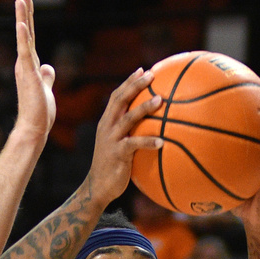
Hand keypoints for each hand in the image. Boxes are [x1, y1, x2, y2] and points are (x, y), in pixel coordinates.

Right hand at [11, 0, 54, 140]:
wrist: (34, 128)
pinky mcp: (28, 75)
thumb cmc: (39, 112)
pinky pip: (25, 53)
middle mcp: (25, 64)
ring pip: (24, 37)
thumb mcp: (46, 88)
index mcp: (30, 65)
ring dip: (22, 17)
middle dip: (24, 11)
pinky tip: (21, 24)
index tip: (26, 2)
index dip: (28, 19)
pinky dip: (22, 38)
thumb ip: (46, 75)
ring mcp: (25, 69)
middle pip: (26, 32)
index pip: (30, 38)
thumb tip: (48, 66)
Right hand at [87, 68, 162, 203]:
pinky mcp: (117, 154)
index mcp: (106, 123)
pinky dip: (148, 142)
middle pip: (120, 100)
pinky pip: (134, 145)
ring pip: (128, 119)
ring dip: (144, 108)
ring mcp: (111, 140)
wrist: (97, 188)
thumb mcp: (119, 146)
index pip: (116, 97)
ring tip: (160, 100)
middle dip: (135, 85)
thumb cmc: (112, 167)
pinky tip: (162, 142)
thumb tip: (154, 126)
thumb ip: (131, 133)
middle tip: (151, 75)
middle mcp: (107, 127)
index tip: (143, 70)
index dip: (128, 82)